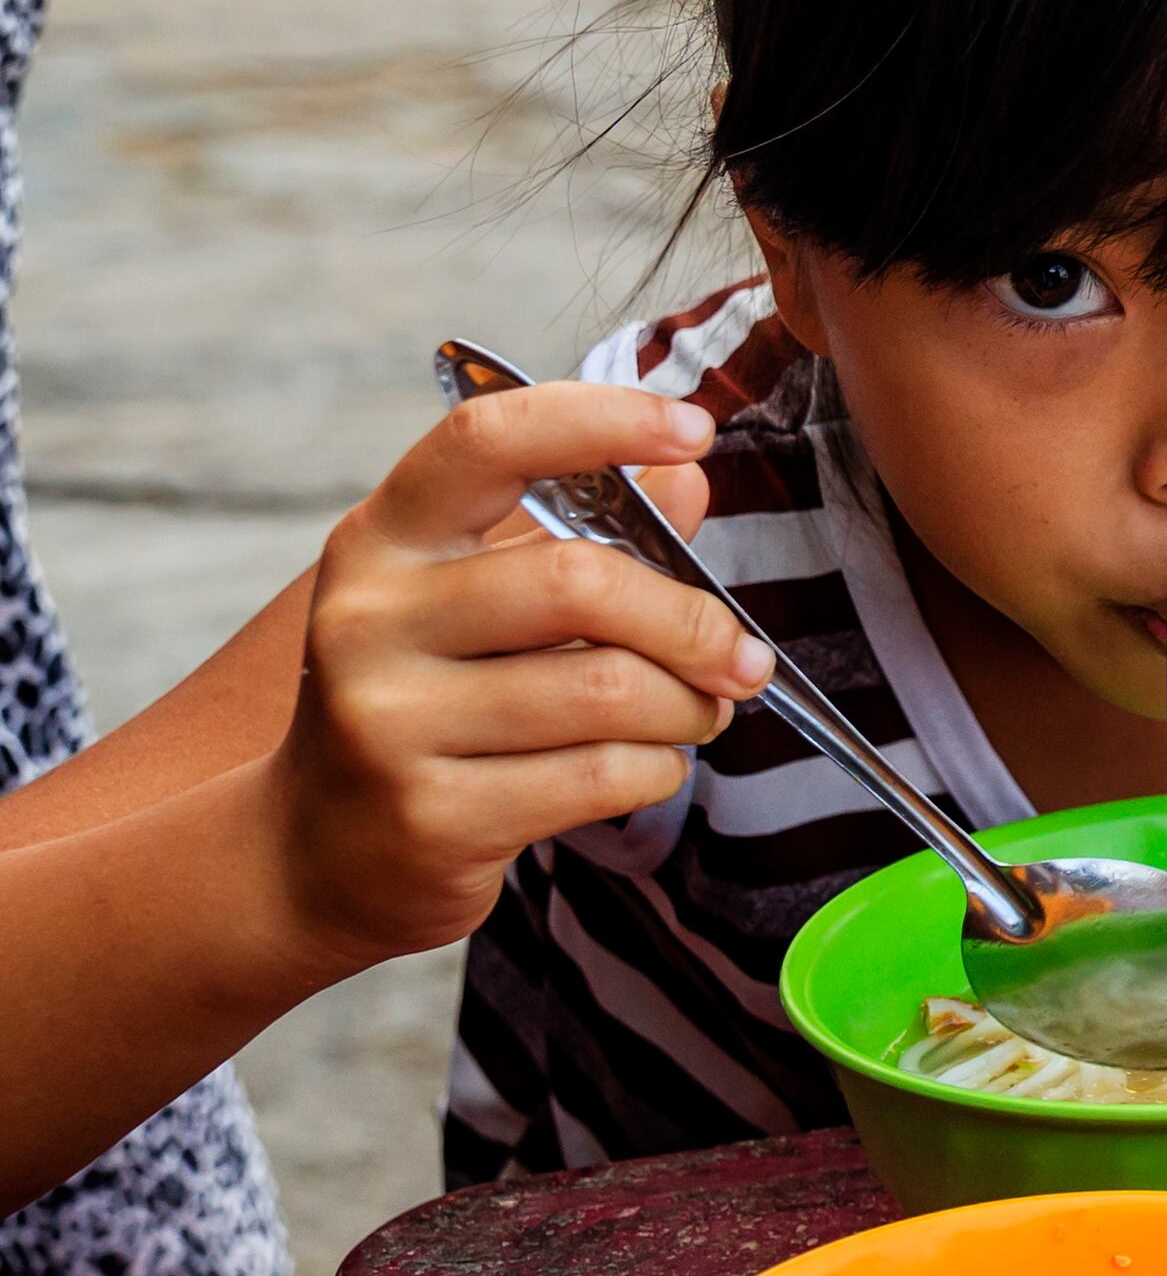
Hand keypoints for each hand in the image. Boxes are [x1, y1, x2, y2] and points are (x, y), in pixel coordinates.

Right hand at [269, 382, 773, 973]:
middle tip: (740, 656)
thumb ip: (585, 535)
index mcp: (383, 542)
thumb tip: (685, 476)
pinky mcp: (431, 815)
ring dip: (688, 706)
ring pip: (607, 690)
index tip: (695, 430)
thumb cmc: (427, 703)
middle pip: (577, 583)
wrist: (318, 854)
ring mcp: (388, 720)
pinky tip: (645, 767)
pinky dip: (657, 769)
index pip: (486, 442)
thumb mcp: (479, 602)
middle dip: (692, 622)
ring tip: (695, 713)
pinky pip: (601, 775)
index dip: (602, 420)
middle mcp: (369, 620)